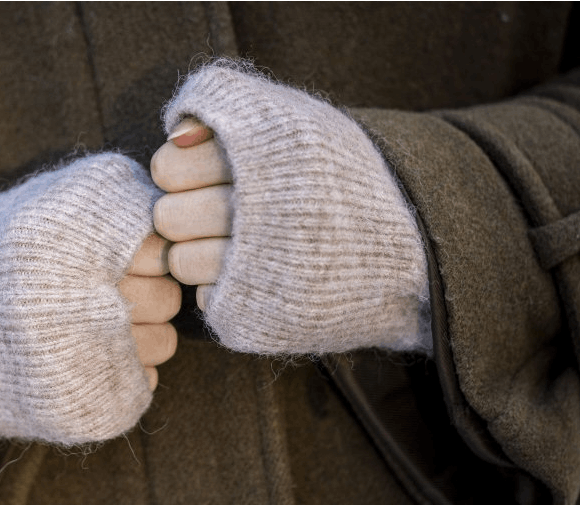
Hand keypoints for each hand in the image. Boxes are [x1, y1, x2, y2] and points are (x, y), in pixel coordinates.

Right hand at [0, 154, 174, 445]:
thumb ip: (110, 197)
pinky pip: (144, 381)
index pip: (161, 247)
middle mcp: (95, 300)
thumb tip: (168, 209)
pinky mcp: (96, 404)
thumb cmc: (1, 263)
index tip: (111, 253)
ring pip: (163, 342)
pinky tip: (86, 357)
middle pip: (168, 296)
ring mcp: (96, 358)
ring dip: (140, 335)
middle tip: (102, 292)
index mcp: (84, 247)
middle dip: (146, 291)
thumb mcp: (45, 205)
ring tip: (91, 326)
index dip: (141, 249)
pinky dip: (125, 372)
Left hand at [154, 62, 430, 354]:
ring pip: (180, 262)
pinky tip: (255, 274)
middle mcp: (257, 215)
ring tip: (237, 244)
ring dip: (199, 253)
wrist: (412, 246)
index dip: (180, 169)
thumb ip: (227, 112)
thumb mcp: (292, 120)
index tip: (207, 173)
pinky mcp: (257, 316)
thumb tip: (173, 134)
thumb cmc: (336, 176)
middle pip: (168, 217)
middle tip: (220, 211)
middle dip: (185, 212)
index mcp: (262, 159)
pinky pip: (203, 299)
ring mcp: (257, 273)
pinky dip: (223, 288)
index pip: (168, 167)